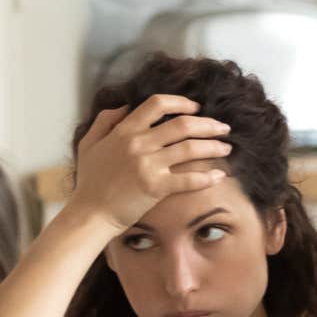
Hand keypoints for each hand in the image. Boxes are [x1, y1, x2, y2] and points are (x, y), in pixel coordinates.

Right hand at [63, 95, 232, 232]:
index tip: (196, 107)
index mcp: (124, 130)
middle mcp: (139, 143)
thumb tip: (124, 107)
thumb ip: (105, 120)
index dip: (181, 102)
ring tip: (227, 148)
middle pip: (183, 125)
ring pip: (190, 148)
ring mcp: (148, 165)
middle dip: (208, 124)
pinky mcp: (156, 187)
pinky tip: (220, 175)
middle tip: (223, 128)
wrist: (90, 214)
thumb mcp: (89, 143)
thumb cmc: (89, 182)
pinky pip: (188, 179)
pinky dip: (207, 177)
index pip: (157, 104)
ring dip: (213, 146)